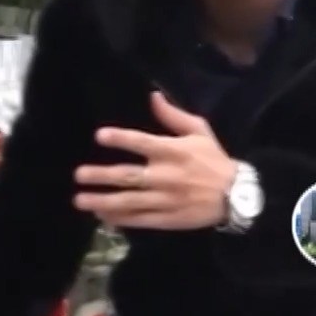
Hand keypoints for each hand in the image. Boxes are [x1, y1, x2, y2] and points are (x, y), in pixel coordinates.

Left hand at [73, 92, 236, 229]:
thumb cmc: (214, 159)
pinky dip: (120, 219)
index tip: (99, 136)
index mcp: (174, 152)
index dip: (121, 139)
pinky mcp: (168, 219)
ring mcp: (166, 200)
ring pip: (129, 202)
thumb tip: (153, 96)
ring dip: (103, 201)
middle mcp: (167, 176)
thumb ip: (173, 115)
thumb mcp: (199, 131)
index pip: (143, 143)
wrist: (237, 195)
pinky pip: (140, 220)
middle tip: (78, 175)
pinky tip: (102, 216)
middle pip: (129, 176)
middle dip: (101, 176)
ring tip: (80, 200)